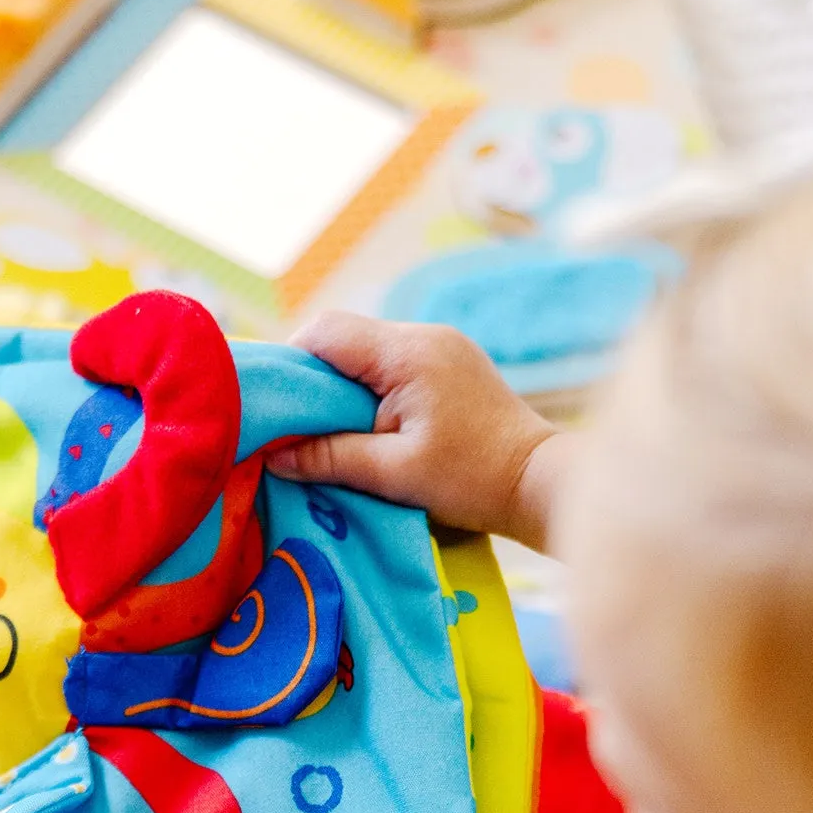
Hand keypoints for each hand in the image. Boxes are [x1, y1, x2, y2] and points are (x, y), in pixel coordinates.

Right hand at [269, 312, 568, 549]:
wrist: (539, 481)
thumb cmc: (470, 480)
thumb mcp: (394, 474)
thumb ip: (330, 458)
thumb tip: (273, 456)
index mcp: (408, 353)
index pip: (326, 331)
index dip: (291, 362)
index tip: (276, 405)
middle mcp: (424, 335)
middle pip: (345, 337)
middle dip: (313, 377)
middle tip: (296, 425)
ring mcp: (441, 345)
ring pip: (367, 350)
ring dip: (342, 385)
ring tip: (331, 430)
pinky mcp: (450, 363)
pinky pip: (393, 363)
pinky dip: (370, 388)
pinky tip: (369, 424)